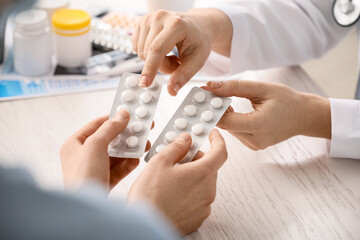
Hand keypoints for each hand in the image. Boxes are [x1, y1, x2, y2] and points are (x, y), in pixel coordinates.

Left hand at [60, 110, 148, 189]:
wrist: (86, 211)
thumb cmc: (82, 177)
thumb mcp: (96, 145)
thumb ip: (110, 128)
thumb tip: (121, 115)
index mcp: (74, 145)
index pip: (96, 125)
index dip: (113, 118)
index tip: (129, 114)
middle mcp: (83, 156)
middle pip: (109, 140)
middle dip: (126, 136)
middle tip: (142, 129)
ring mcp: (94, 169)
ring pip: (116, 154)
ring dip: (130, 149)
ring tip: (143, 144)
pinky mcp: (104, 181)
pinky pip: (119, 168)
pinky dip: (128, 163)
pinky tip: (137, 159)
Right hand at [128, 130, 226, 234]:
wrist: (142, 226)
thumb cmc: (149, 196)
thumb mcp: (160, 162)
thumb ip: (177, 147)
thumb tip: (186, 140)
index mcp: (201, 174)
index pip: (220, 152)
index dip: (218, 140)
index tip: (213, 135)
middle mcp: (207, 191)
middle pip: (210, 168)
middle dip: (198, 159)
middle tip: (180, 156)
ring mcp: (204, 206)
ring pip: (204, 184)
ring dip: (193, 176)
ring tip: (172, 177)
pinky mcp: (197, 218)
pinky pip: (199, 199)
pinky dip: (190, 192)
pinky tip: (173, 192)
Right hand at [132, 8, 231, 95]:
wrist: (197, 26)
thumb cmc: (198, 42)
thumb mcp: (197, 60)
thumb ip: (184, 76)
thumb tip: (171, 91)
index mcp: (176, 24)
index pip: (157, 49)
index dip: (150, 68)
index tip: (145, 83)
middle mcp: (160, 17)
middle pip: (149, 53)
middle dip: (162, 66)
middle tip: (177, 63)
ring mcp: (148, 18)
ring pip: (141, 52)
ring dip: (155, 61)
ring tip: (170, 55)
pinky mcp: (141, 22)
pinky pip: (137, 48)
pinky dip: (148, 55)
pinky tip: (162, 50)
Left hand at [203, 80, 330, 149]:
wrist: (304, 116)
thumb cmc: (286, 99)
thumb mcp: (261, 88)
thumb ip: (234, 87)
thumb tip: (210, 86)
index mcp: (260, 125)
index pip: (226, 120)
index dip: (212, 108)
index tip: (202, 95)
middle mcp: (256, 140)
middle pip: (225, 126)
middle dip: (216, 110)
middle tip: (210, 95)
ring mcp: (255, 145)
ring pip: (229, 130)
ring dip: (224, 116)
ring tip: (226, 101)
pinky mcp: (254, 146)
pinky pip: (236, 133)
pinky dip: (232, 122)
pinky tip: (235, 111)